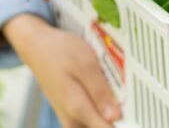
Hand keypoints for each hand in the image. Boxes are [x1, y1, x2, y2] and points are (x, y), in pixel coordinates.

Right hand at [3, 14, 120, 127]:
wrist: (38, 47)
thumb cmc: (60, 52)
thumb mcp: (85, 64)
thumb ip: (100, 91)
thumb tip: (115, 117)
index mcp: (77, 108)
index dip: (123, 122)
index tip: (131, 111)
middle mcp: (72, 118)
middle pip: (101, 126)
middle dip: (116, 115)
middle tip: (121, 94)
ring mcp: (70, 117)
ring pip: (95, 122)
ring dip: (108, 110)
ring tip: (112, 89)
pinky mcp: (71, 113)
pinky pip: (90, 117)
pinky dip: (100, 107)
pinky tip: (103, 90)